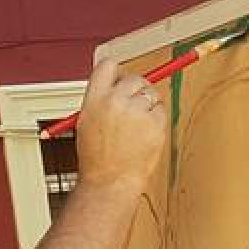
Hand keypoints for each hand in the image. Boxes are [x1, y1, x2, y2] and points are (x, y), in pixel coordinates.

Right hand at [75, 57, 166, 191]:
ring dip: (148, 106)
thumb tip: (117, 84)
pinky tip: (144, 134)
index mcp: (95, 99)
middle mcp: (116, 101)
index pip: (108, 66)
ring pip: (151, 94)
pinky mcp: (155, 124)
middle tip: (133, 109)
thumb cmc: (97, 158)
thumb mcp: (86, 122)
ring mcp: (137, 112)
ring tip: (136, 127)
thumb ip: (100, 100)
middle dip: (136, 91)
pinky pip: (161, 110)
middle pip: (135, 78)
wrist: (110, 181)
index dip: (117, 73)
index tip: (121, 80)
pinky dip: (156, 120)